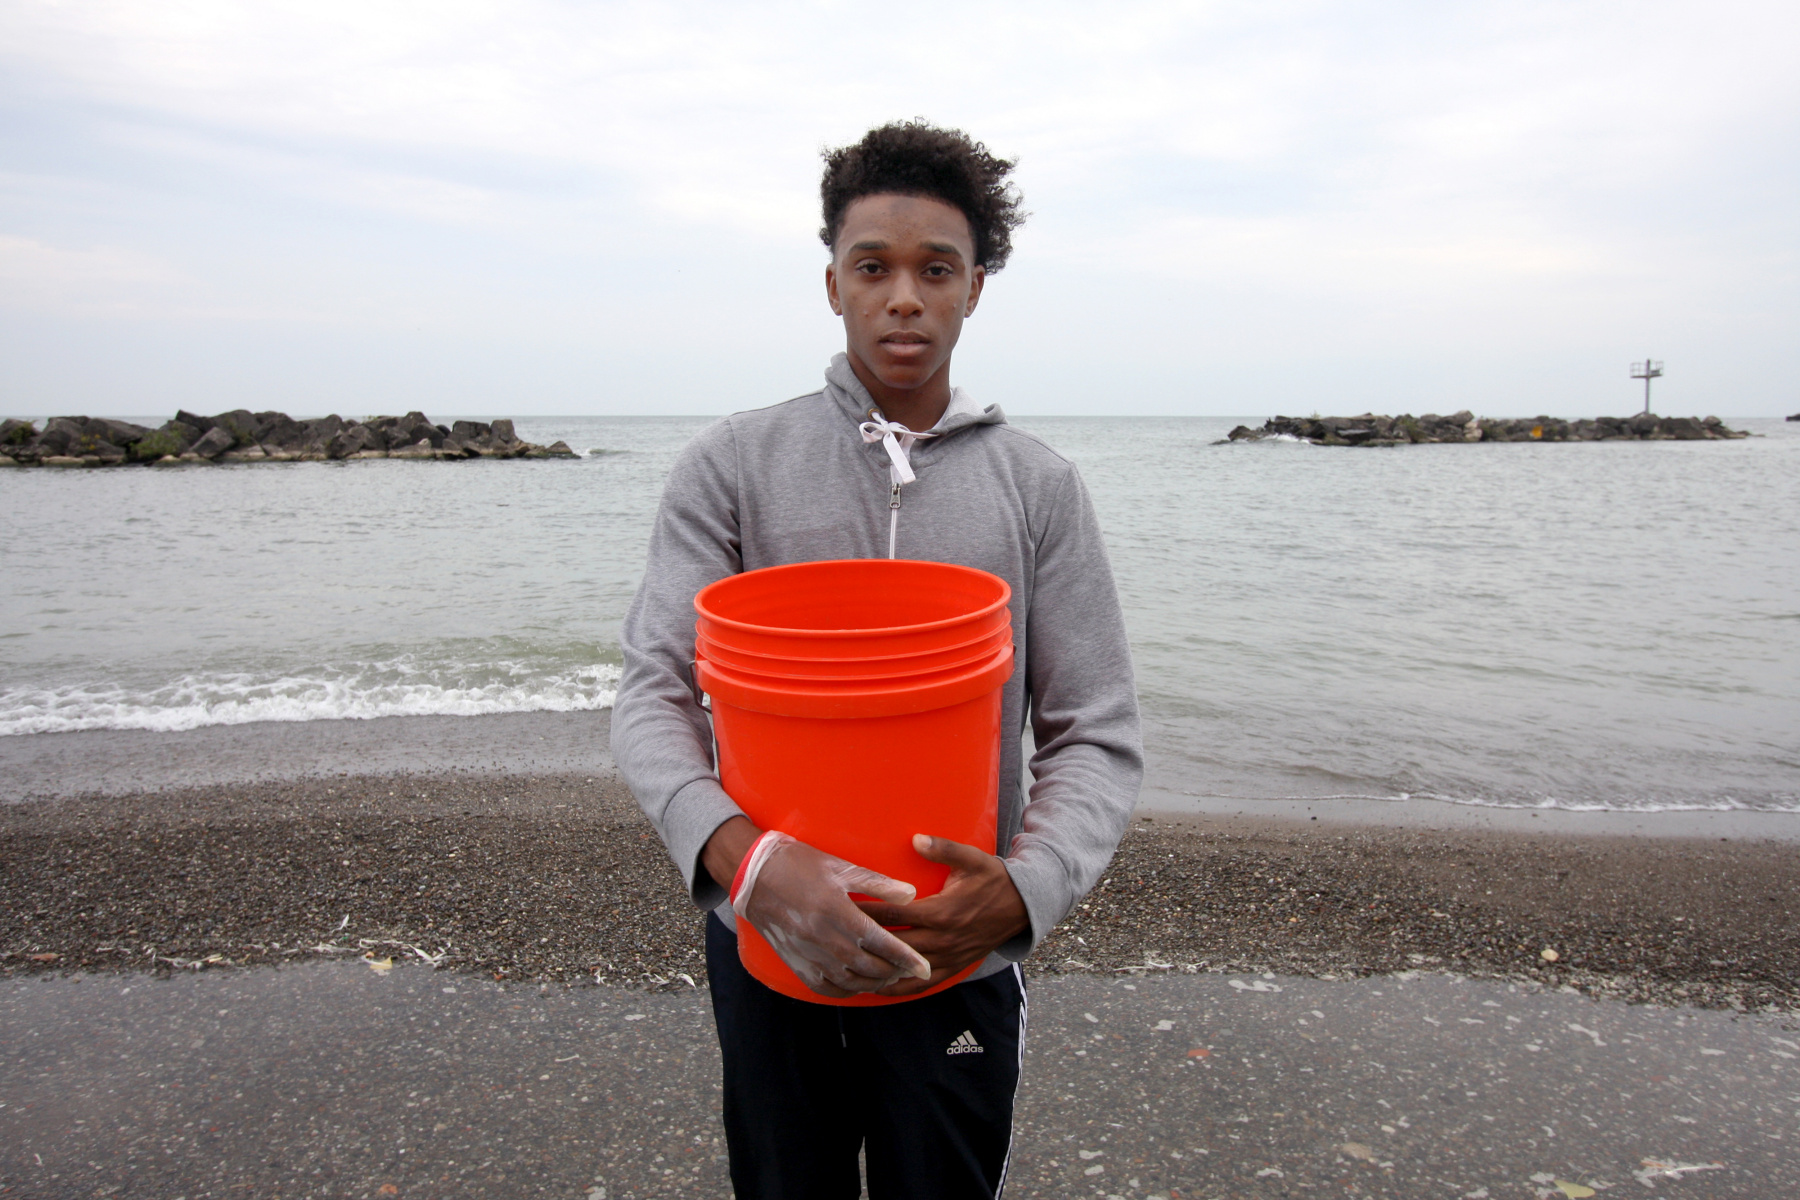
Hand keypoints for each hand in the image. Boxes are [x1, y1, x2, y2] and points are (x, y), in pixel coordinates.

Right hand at [728, 830, 931, 998]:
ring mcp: (809, 955)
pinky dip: (846, 990)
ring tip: (889, 977)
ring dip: (874, 983)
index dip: (907, 959)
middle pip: (870, 968)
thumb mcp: (841, 867)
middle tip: (910, 970)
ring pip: (851, 982)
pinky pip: (826, 988)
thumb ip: (878, 884)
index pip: (883, 944)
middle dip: (895, 972)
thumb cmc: (800, 865)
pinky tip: (857, 984)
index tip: (925, 967)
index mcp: (839, 912)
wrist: (755, 876)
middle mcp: (825, 939)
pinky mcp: (796, 964)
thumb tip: (911, 895)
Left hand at [855, 834, 1028, 997]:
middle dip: (863, 940)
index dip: (867, 910)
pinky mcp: (953, 968)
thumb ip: (943, 848)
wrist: (1022, 907)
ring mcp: (947, 958)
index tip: (842, 906)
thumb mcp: (972, 858)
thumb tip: (916, 838)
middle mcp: (941, 939)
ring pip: (904, 969)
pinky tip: (879, 988)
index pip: (894, 913)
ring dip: (877, 969)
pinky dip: (899, 988)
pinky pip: (922, 985)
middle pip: (893, 943)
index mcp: (941, 912)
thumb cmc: (994, 879)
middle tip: (834, 938)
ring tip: (848, 970)